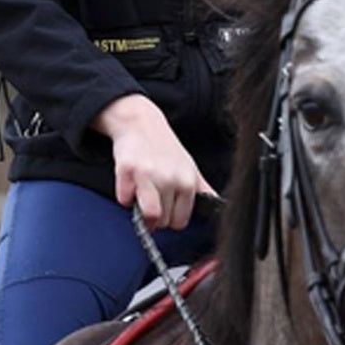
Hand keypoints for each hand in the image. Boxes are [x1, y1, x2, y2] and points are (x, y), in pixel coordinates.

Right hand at [91, 94, 216, 230]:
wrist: (141, 122)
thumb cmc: (165, 148)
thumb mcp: (189, 167)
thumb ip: (202, 190)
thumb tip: (220, 207)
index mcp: (187, 181)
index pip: (180, 221)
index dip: (171, 218)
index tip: (166, 207)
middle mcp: (170, 179)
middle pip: (162, 222)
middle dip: (155, 216)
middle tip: (152, 197)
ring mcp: (148, 174)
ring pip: (148, 216)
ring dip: (141, 213)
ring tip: (141, 197)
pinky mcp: (127, 170)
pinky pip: (124, 200)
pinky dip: (125, 196)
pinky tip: (130, 182)